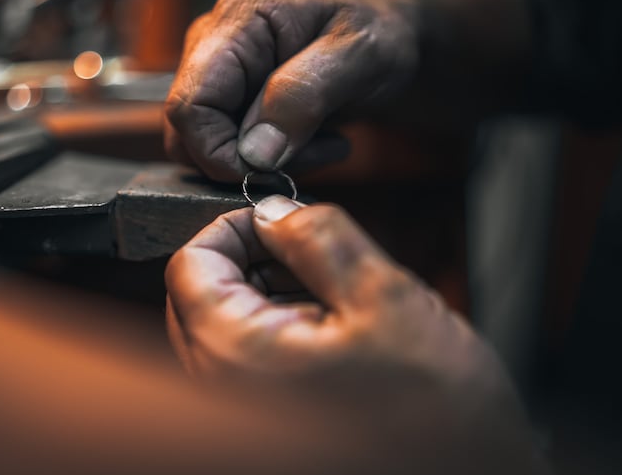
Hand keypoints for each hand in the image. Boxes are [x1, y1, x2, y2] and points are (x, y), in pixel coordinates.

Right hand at [163, 0, 418, 180]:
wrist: (384, 41)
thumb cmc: (376, 37)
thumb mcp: (359, 57)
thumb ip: (304, 96)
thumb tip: (254, 152)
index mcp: (237, 23)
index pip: (190, 105)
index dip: (219, 151)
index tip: (273, 169)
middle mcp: (212, 45)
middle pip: (188, 131)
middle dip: (247, 160)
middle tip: (315, 153)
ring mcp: (215, 75)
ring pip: (202, 147)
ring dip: (259, 164)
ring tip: (318, 147)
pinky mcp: (226, 102)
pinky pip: (223, 149)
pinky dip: (264, 162)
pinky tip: (306, 145)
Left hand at [165, 196, 545, 472]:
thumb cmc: (438, 411)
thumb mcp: (384, 298)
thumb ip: (319, 240)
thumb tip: (274, 211)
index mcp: (237, 355)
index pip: (190, 265)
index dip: (232, 227)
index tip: (276, 218)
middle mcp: (223, 389)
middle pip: (205, 293)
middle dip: (257, 259)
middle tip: (315, 252)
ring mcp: (241, 408)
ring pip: (232, 321)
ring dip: (276, 292)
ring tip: (338, 299)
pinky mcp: (266, 417)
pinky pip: (254, 353)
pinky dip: (287, 325)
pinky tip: (337, 330)